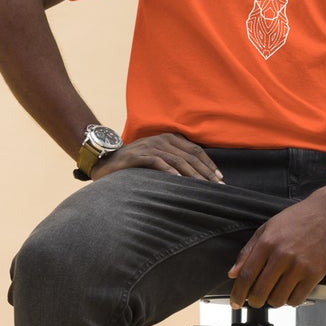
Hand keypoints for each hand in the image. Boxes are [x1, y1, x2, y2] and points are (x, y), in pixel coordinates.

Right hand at [91, 133, 222, 181]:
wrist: (105, 160)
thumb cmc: (135, 163)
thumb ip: (174, 161)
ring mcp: (149, 147)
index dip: (209, 164)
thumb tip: (197, 176)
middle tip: (216, 187)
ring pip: (177, 160)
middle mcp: (161, 140)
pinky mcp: (137, 156)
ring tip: (203, 187)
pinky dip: (170, 172)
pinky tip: (179, 181)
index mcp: (169, 139)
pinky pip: (157, 163)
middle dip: (205, 172)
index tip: (219, 178)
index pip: (195, 150)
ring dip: (192, 175)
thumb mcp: (157, 157)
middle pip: (189, 156)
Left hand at [227, 198, 325, 308]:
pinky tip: (289, 291)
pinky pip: (297, 299)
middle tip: (255, 300)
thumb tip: (233, 274)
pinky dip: (290, 300)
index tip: (236, 302)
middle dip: (254, 301)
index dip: (238, 294)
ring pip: (278, 299)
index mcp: (267, 243)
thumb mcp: (266, 229)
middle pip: (260, 292)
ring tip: (274, 292)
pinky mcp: (314, 274)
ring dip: (273, 301)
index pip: (246, 276)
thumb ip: (247, 252)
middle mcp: (282, 256)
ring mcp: (299, 266)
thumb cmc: (296, 219)